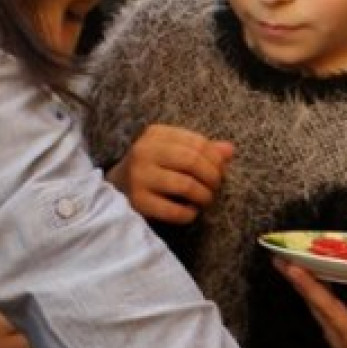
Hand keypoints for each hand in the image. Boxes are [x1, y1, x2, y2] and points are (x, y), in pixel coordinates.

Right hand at [108, 124, 232, 223]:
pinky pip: (174, 210)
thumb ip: (201, 150)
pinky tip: (191, 212)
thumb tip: (230, 150)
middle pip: (193, 161)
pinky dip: (189, 213)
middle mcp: (144, 152)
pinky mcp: (138, 202)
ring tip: (205, 200)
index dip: (216, 159)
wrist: (116, 188)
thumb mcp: (173, 152)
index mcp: (155, 134)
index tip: (221, 170)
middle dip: (212, 177)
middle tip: (215, 187)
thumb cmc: (153, 168)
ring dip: (204, 196)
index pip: (197, 142)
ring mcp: (139, 177)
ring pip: (186, 185)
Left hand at [277, 263, 346, 347]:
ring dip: (299, 286)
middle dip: (311, 288)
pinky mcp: (330, 338)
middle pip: (331, 313)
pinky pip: (316, 311)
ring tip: (281, 262)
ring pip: (317, 310)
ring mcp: (339, 341)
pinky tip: (293, 273)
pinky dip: (306, 292)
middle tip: (291, 265)